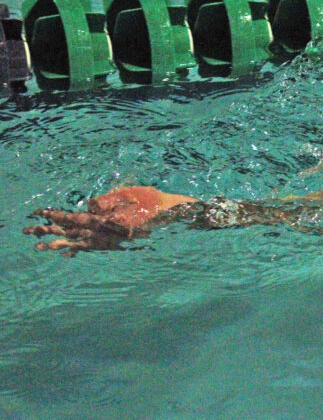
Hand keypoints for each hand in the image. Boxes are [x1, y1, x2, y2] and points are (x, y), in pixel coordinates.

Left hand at [24, 186, 196, 253]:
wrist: (171, 214)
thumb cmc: (153, 201)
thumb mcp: (130, 194)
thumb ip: (108, 201)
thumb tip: (88, 206)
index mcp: (108, 220)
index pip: (75, 218)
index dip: (56, 216)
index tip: (39, 212)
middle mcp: (106, 232)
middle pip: (71, 233)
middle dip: (48, 231)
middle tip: (27, 232)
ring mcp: (111, 238)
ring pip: (78, 242)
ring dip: (57, 243)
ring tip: (39, 247)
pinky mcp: (116, 240)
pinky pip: (93, 247)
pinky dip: (78, 249)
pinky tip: (68, 253)